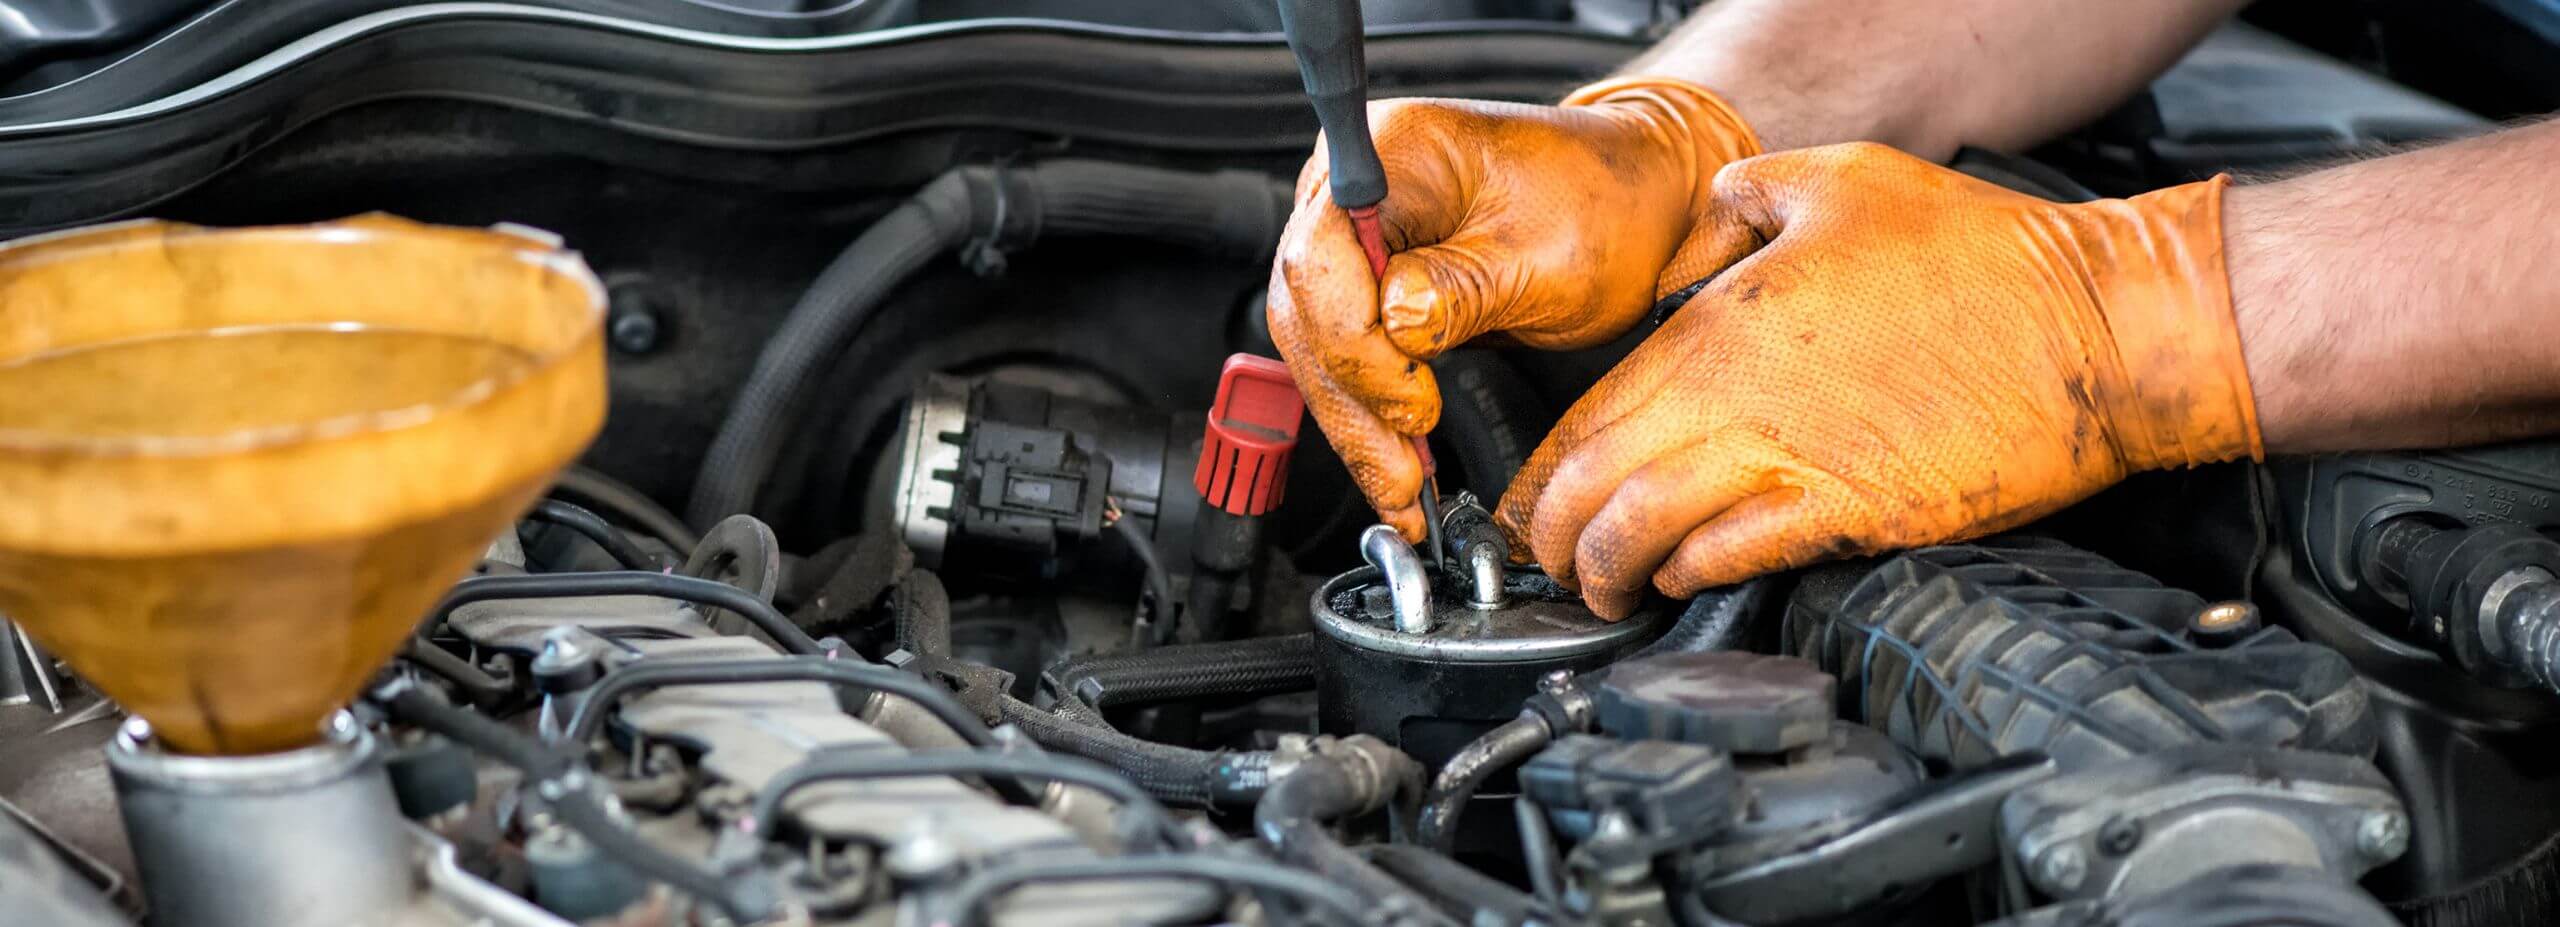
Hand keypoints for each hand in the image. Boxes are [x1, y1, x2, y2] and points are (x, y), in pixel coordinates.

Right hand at [1266, 77, 1761, 539]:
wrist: (1637, 202)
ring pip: (1316, 345)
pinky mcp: (1369, 283)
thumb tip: (1395, 327)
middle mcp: (1354, 186)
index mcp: (1392, 149)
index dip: (1356, 342)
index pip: (1324, 255)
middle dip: (1352, 401)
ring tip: (1399, 490)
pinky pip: (1347, 356)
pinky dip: (1369, 414)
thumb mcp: (1548, 255)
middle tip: (1400, 474)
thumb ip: (1462, 289)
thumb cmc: (1605, 205)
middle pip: (1308, 307)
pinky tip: (1394, 463)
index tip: (1412, 402)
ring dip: (1355, 423)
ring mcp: (1356, 235)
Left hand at [1499, 143, 2260, 618]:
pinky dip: (1692, 576)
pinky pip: (1738, 558)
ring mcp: (1795, 462)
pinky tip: (1682, 579)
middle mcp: (1739, 399)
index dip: (1542, 471)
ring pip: (1648, 534)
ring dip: (1608, 572)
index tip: (1528, 501)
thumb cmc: (1982, 255)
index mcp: (1720, 325)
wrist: (2098, 327)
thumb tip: (1703, 218)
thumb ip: (1744, 198)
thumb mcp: (1839, 179)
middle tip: (1546, 560)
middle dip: (1552, 538)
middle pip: (1596, 485)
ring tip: (1601, 589)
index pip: (1588, 413)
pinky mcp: (1854, 513)